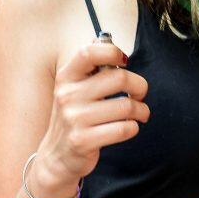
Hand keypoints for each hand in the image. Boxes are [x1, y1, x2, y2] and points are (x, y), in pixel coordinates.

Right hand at [36, 39, 149, 186]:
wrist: (57, 156)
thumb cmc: (75, 116)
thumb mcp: (75, 89)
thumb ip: (90, 67)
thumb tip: (105, 41)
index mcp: (67, 77)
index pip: (89, 52)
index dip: (113, 52)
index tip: (125, 62)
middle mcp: (67, 95)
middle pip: (120, 78)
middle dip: (140, 86)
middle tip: (140, 94)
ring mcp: (74, 119)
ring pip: (127, 106)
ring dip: (141, 110)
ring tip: (140, 114)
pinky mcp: (83, 141)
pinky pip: (124, 129)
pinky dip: (133, 127)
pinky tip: (129, 128)